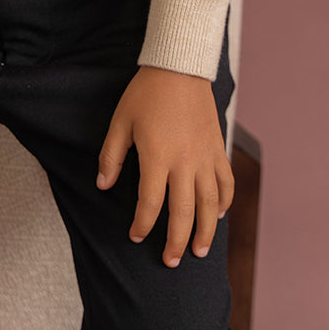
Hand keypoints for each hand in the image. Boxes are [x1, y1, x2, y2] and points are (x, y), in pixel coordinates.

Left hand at [96, 64, 233, 267]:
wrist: (179, 67)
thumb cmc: (145, 92)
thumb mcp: (120, 121)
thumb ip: (111, 156)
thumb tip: (103, 185)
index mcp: (157, 157)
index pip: (150, 203)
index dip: (142, 224)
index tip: (135, 235)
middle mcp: (185, 162)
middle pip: (183, 213)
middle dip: (175, 241)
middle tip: (170, 262)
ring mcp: (205, 157)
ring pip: (210, 204)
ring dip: (205, 231)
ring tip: (199, 251)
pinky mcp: (218, 148)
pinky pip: (225, 182)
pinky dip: (224, 201)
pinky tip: (218, 215)